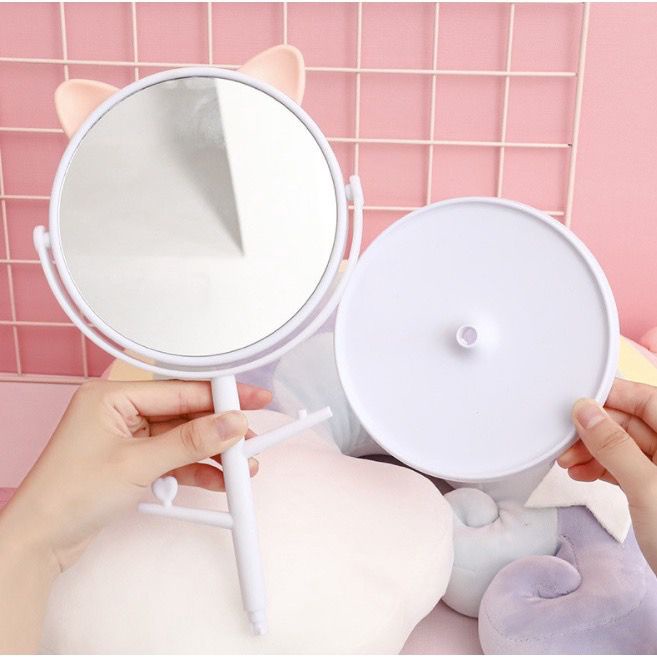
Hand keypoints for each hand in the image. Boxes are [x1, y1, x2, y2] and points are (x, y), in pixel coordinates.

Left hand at [0, 379, 270, 571]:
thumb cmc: (65, 496)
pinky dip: (193, 470)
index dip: (218, 395)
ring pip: (181, 438)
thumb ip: (190, 442)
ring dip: (210, 453)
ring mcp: (126, 438)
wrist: (38, 542)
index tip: (249, 397)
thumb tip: (229, 423)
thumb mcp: (137, 464)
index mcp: (111, 397)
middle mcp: (119, 413)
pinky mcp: (132, 461)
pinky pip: (172, 458)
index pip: (178, 389)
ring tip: (239, 465)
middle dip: (217, 429)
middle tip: (249, 436)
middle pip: (183, 413)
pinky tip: (217, 480)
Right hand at [558, 378, 656, 572]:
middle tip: (565, 439)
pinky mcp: (654, 490)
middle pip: (630, 423)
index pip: (645, 399)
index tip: (577, 401)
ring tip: (567, 461)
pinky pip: (623, 467)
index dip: (610, 396)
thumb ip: (615, 446)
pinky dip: (599, 468)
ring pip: (622, 445)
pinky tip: (581, 473)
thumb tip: (587, 411)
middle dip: (593, 430)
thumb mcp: (648, 488)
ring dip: (591, 451)